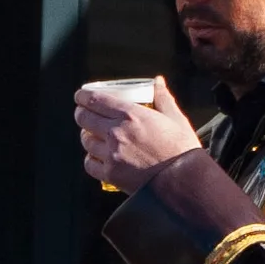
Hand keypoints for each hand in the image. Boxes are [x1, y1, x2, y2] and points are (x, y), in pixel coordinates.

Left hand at [77, 81, 205, 189]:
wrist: (183, 182)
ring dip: (87, 135)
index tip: (81, 95)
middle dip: (82, 113)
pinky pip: (89, 164)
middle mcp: (117, 133)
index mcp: (131, 115)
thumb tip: (157, 81)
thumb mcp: (175, 118)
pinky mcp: (110, 175)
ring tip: (94, 134)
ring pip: (86, 141)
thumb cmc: (182, 149)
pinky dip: (90, 158)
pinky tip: (96, 156)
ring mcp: (111, 155)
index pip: (95, 100)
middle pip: (84, 118)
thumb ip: (163, 98)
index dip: (83, 96)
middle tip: (84, 113)